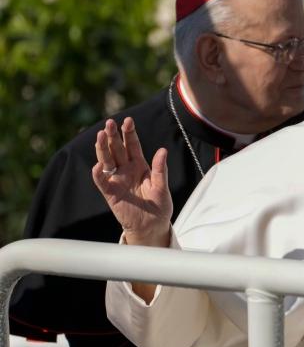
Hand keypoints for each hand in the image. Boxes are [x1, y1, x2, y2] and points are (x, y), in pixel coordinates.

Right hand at [92, 117, 172, 246]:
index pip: (132, 145)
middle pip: (117, 149)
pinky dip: (98, 174)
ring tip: (101, 135)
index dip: (129, 133)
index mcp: (140, 165)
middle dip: (113, 136)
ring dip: (103, 149)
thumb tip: (162, 150)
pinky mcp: (110, 193)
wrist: (152, 225)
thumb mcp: (162, 187)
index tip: (128, 121)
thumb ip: (160, 170)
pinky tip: (98, 165)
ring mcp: (117, 180)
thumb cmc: (159, 206)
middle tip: (109, 123)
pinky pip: (102, 181)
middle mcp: (126, 170)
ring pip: (107, 160)